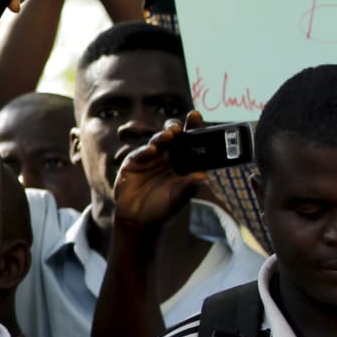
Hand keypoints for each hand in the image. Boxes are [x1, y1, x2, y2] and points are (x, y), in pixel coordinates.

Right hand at [112, 111, 207, 230]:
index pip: (189, 142)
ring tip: (169, 135)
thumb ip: (189, 186)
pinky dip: (145, 151)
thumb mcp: (179, 198)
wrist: (138, 220)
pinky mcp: (132, 163)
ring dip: (163, 137)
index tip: (196, 116)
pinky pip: (139, 154)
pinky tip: (152, 151)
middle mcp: (166, 157)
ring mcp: (149, 158)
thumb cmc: (162, 208)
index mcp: (182, 163)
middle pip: (172, 137)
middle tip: (180, 127)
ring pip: (156, 142)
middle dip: (176, 128)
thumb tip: (204, 175)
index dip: (192, 129)